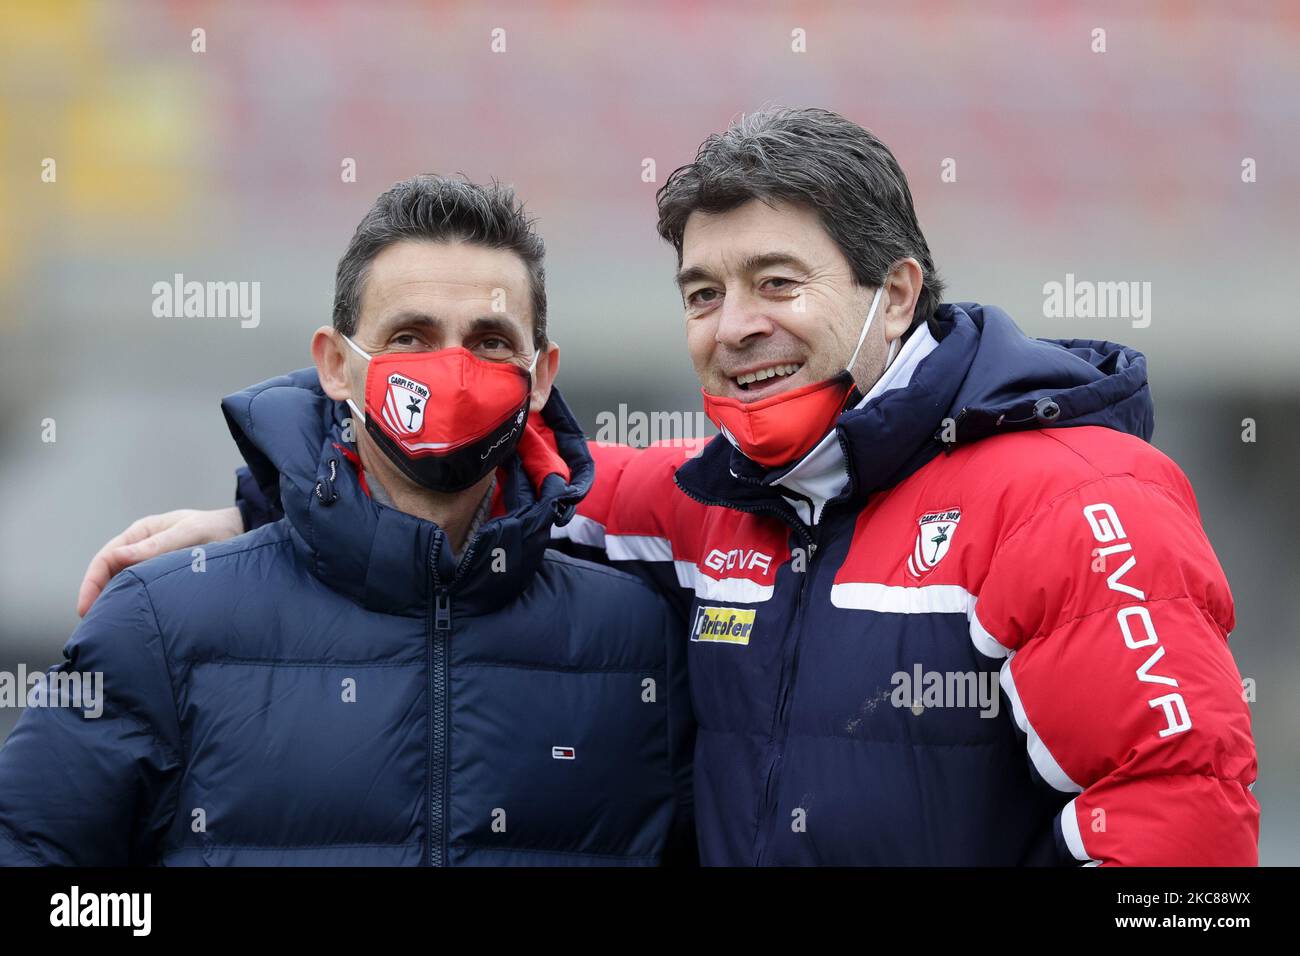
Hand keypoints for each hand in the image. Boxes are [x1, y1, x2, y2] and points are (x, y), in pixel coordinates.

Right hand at [76, 507, 243, 616]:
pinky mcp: (165, 578)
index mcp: (141, 534)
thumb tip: (118, 557)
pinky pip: (143, 593)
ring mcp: (152, 564)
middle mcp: (142, 549)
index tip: (85, 608)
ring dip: (114, 604)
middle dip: (97, 599)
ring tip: (109, 629)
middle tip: (93, 627)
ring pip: (124, 586)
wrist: (242, 531)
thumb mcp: (189, 533)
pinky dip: (134, 606)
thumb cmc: (216, 527)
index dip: (91, 583)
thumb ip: (158, 545)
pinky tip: (134, 623)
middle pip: (109, 576)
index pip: (106, 559)